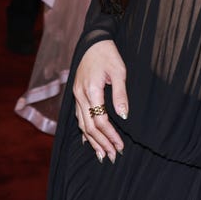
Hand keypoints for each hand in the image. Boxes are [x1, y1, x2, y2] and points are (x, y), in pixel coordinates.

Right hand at [72, 39, 126, 161]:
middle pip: (89, 127)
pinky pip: (78, 117)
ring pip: (82, 124)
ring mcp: (76, 96)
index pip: (100, 120)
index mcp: (91, 90)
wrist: (93, 42)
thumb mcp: (119, 71)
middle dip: (101, 143)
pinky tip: (88, 141)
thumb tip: (124, 115)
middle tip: (113, 156)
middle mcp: (80, 95)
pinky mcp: (77, 94)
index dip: (110, 135)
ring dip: (92, 141)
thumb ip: (121, 94)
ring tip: (102, 154)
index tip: (120, 146)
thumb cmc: (108, 55)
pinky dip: (84, 131)